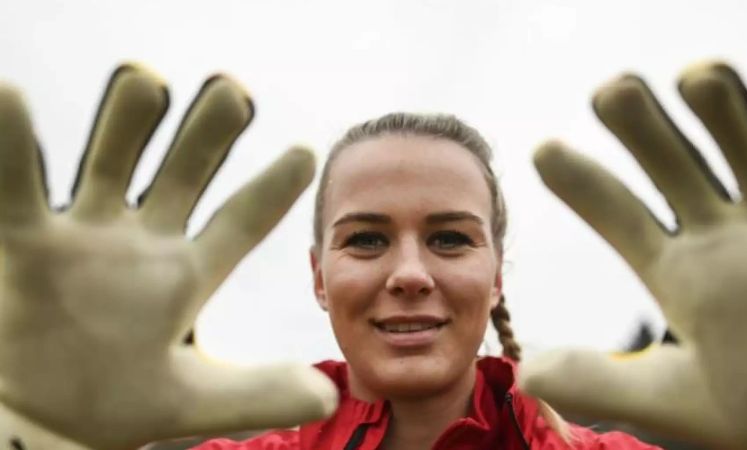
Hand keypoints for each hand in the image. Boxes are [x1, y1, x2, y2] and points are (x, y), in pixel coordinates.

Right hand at [0, 64, 336, 449]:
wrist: (43, 422)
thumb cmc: (118, 402)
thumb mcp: (194, 399)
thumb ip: (257, 393)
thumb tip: (328, 399)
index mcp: (187, 273)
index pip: (240, 222)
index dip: (271, 190)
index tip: (308, 153)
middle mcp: (142, 242)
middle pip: (182, 175)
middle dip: (207, 136)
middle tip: (234, 91)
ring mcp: (85, 235)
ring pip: (111, 165)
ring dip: (126, 124)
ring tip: (146, 79)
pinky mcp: (26, 242)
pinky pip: (18, 190)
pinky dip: (13, 149)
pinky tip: (12, 97)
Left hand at [519, 62, 746, 448]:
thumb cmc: (742, 417)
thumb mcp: (659, 399)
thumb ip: (595, 384)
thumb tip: (526, 373)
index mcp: (674, 270)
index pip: (620, 214)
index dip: (584, 184)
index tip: (543, 151)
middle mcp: (722, 240)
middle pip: (676, 167)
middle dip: (645, 130)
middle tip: (611, 91)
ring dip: (725, 116)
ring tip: (694, 76)